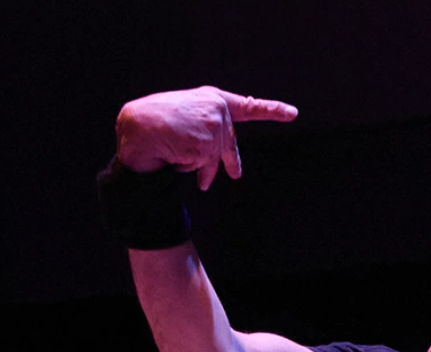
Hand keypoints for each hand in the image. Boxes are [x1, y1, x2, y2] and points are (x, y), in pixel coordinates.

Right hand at [115, 86, 297, 189]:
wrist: (138, 126)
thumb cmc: (157, 123)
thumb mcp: (189, 121)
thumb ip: (212, 136)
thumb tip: (232, 170)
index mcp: (212, 98)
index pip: (248, 107)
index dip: (271, 110)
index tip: (291, 113)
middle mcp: (218, 109)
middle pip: (230, 145)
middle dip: (230, 163)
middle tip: (235, 175)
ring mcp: (214, 125)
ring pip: (215, 159)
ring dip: (199, 166)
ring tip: (177, 154)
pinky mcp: (208, 142)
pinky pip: (203, 164)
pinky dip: (189, 165)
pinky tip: (175, 153)